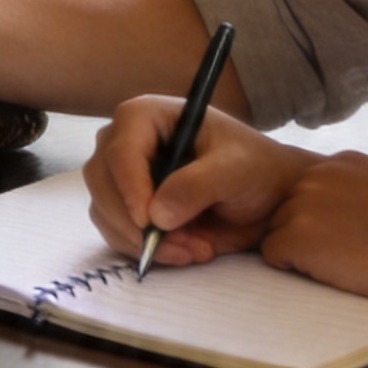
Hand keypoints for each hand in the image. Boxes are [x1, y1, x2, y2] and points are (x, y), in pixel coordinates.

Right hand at [83, 97, 308, 265]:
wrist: (266, 197)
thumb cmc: (254, 169)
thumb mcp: (235, 170)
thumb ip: (197, 186)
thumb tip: (157, 215)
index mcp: (146, 116)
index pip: (120, 150)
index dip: (130, 187)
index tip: (150, 224)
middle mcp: (125, 141)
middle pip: (101, 181)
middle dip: (136, 222)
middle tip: (183, 246)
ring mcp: (122, 175)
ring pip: (104, 211)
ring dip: (143, 241)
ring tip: (195, 249)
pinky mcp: (126, 207)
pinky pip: (116, 233)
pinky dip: (146, 251)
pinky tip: (185, 251)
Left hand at [261, 151, 367, 309]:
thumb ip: (357, 189)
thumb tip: (341, 208)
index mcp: (341, 161)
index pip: (307, 188)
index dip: (322, 217)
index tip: (349, 234)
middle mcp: (316, 175)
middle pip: (286, 208)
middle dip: (307, 232)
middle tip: (348, 252)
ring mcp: (302, 203)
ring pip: (277, 231)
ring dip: (301, 251)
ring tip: (346, 262)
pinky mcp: (296, 237)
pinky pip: (274, 255)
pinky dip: (295, 268)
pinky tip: (334, 271)